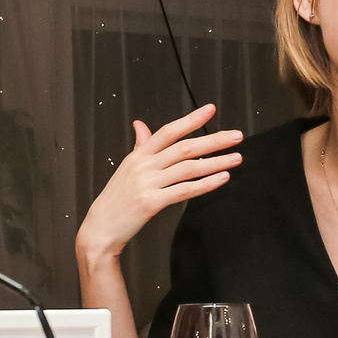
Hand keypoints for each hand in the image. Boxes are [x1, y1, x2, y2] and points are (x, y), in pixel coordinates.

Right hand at [76, 104, 241, 263]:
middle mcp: (144, 165)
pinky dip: (205, 184)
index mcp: (139, 155)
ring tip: (236, 158)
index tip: (211, 109)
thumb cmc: (116, 199)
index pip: (168, 131)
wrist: (101, 228)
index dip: (191, 119)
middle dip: (214, 140)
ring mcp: (147, 183)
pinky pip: (184, 190)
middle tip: (236, 136)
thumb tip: (141, 125)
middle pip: (184, 147)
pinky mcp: (151, 202)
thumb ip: (140, 146)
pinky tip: (221, 178)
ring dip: (216, 162)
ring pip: (189, 168)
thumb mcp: (126, 168)